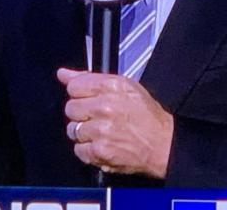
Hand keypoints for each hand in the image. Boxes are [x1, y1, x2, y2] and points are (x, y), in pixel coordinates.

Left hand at [57, 67, 172, 178]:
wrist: (163, 143)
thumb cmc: (146, 115)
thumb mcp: (124, 86)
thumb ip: (90, 78)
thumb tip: (63, 74)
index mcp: (111, 87)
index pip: (74, 86)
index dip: (80, 94)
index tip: (88, 99)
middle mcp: (105, 107)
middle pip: (70, 108)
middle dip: (81, 113)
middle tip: (97, 117)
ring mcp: (101, 131)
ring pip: (72, 129)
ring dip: (84, 132)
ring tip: (101, 132)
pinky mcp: (100, 151)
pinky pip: (78, 149)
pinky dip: (88, 150)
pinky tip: (102, 144)